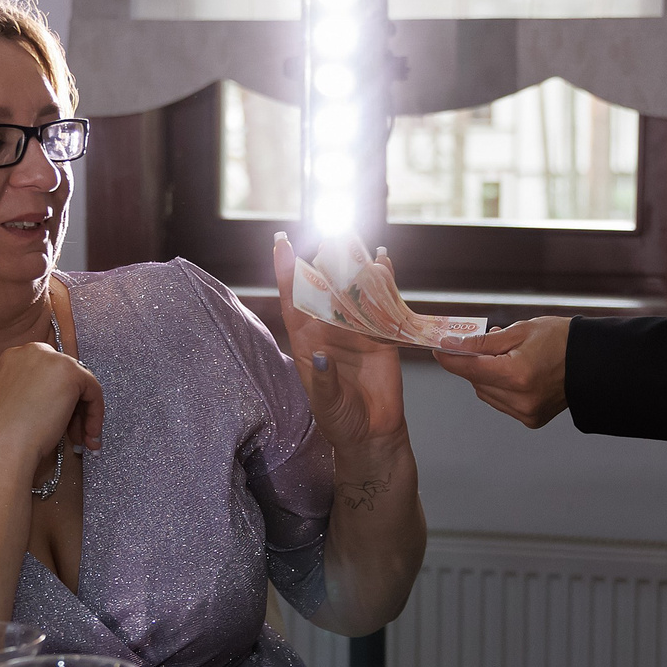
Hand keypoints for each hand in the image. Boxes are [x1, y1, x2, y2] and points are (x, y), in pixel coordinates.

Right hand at [0, 339, 103, 477]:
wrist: (5, 443)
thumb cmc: (8, 432)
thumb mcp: (20, 401)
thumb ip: (38, 391)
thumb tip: (64, 399)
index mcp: (14, 358)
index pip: (48, 373)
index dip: (58, 398)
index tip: (62, 421)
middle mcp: (31, 351)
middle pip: (66, 376)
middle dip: (73, 408)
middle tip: (76, 434)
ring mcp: (51, 358)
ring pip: (81, 384)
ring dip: (84, 414)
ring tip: (82, 440)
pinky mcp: (70, 371)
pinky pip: (93, 390)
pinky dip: (95, 413)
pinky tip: (89, 433)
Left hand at [273, 232, 407, 453]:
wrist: (372, 435)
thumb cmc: (339, 421)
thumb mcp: (326, 404)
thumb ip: (323, 381)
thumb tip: (321, 355)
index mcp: (307, 342)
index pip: (293, 301)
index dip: (287, 272)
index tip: (281, 242)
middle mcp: (329, 330)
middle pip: (325, 288)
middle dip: (325, 260)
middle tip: (328, 232)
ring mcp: (356, 331)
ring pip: (353, 291)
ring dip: (353, 266)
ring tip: (353, 238)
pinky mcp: (381, 337)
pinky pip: (382, 305)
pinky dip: (384, 283)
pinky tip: (384, 262)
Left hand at [433, 317, 570, 426]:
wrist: (591, 362)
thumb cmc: (561, 340)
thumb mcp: (520, 331)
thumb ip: (483, 341)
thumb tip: (451, 344)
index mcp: (518, 374)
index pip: (469, 368)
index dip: (450, 357)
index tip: (438, 347)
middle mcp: (521, 399)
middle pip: (476, 381)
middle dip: (474, 362)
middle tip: (484, 343)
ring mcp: (526, 412)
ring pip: (485, 393)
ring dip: (487, 376)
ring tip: (507, 357)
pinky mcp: (530, 419)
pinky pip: (501, 402)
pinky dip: (500, 388)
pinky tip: (516, 373)